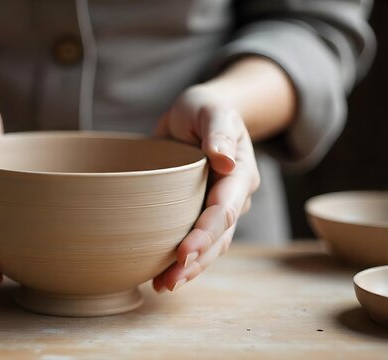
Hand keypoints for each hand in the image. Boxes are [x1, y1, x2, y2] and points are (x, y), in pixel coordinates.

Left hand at [152, 84, 260, 291]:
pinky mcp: (199, 213)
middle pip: (220, 236)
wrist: (197, 116)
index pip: (225, 209)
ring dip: (190, 268)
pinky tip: (159, 275)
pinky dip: (182, 260)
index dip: (206, 233)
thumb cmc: (204, 108)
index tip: (183, 252)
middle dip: (197, 260)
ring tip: (163, 285)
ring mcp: (218, 207)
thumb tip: (224, 160)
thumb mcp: (211, 108)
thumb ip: (218, 130)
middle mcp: (234, 196)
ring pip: (210, 247)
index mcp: (241, 173)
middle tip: (169, 280)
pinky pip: (196, 242)